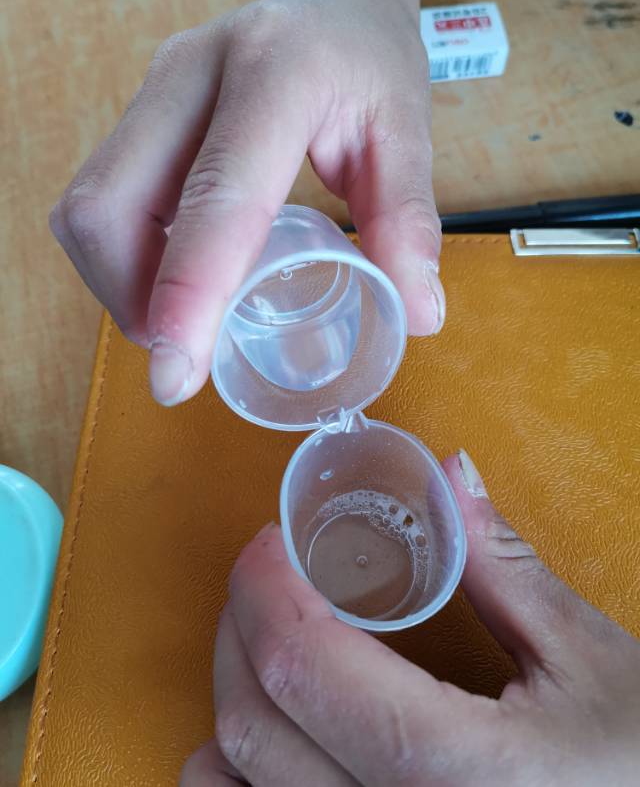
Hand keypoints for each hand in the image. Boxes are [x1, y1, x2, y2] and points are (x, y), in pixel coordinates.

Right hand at [50, 0, 442, 406]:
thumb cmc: (369, 62)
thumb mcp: (407, 130)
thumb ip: (409, 222)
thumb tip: (420, 318)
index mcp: (276, 72)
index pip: (216, 193)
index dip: (188, 290)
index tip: (176, 373)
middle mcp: (192, 72)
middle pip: (111, 204)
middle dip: (134, 298)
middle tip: (183, 352)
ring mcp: (154, 89)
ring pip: (89, 207)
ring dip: (121, 283)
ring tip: (178, 323)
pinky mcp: (138, 110)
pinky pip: (99, 200)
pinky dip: (123, 258)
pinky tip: (167, 280)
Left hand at [181, 450, 639, 785]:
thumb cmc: (639, 765)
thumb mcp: (589, 660)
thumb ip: (502, 565)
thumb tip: (446, 475)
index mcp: (451, 771)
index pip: (304, 666)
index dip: (267, 585)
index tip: (272, 537)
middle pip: (250, 724)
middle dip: (241, 623)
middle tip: (272, 568)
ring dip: (231, 700)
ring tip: (274, 641)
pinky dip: (237, 771)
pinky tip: (284, 729)